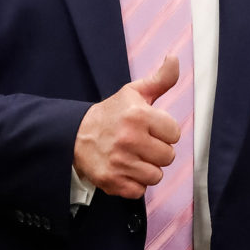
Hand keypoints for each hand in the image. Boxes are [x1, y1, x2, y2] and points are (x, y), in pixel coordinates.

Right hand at [72, 56, 181, 198]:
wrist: (75, 135)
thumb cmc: (111, 113)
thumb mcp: (134, 92)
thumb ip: (160, 79)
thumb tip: (175, 58)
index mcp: (139, 116)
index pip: (174, 133)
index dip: (165, 132)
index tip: (152, 129)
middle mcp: (130, 139)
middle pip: (168, 156)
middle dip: (158, 151)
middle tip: (143, 144)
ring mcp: (120, 162)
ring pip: (156, 175)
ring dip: (148, 168)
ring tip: (135, 157)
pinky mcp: (112, 181)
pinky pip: (140, 191)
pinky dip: (135, 183)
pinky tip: (126, 170)